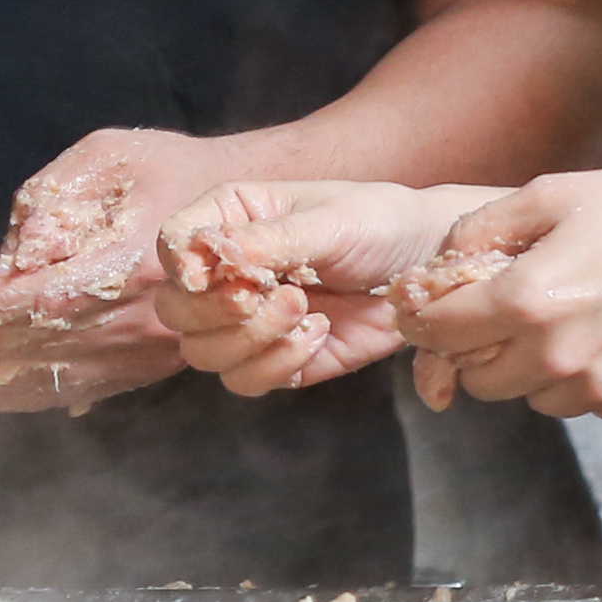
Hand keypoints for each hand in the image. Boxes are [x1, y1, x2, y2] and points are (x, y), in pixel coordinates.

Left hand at [0, 127, 280, 419]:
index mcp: (133, 263)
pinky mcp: (146, 365)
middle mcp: (141, 318)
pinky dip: (24, 395)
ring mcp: (146, 350)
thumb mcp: (112, 157)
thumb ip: (55, 199)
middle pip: (39, 344)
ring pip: (53, 376)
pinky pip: (79, 387)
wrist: (252, 217)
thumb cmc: (175, 170)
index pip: (45, 296)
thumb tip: (13, 255)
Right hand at [149, 179, 495, 395]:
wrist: (429, 269)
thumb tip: (213, 255)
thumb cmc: (378, 224)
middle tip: (262, 296)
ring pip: (203, 354)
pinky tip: (319, 335)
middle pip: (174, 310)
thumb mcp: (332, 220)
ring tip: (304, 311)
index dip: (180, 264)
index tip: (207, 274)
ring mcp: (248, 323)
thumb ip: (273, 240)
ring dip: (250, 340)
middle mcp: (227, 275)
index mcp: (229, 222)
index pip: (173, 244)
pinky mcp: (277, 361)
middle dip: (213, 311)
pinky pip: (247, 381)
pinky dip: (278, 364)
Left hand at [400, 167, 601, 419]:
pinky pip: (579, 404)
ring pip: (528, 398)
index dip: (421, 320)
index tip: (424, 309)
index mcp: (526, 302)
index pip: (437, 334)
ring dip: (528, 370)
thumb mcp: (553, 194)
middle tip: (496, 316)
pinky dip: (577, 381)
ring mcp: (597, 388)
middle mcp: (556, 357)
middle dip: (475, 350)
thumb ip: (483, 227)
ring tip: (561, 324)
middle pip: (476, 380)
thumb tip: (441, 262)